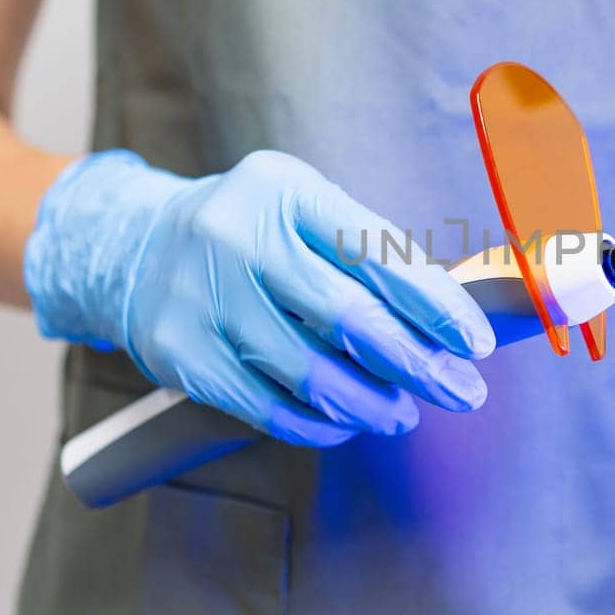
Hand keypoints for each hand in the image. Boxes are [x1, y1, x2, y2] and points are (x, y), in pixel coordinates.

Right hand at [24, 149, 495, 446]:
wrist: (138, 247)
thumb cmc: (253, 234)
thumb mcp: (305, 214)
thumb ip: (369, 257)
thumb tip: (449, 329)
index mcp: (283, 190)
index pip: (377, 252)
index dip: (435, 304)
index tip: (476, 344)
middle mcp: (236, 234)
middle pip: (348, 315)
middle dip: (417, 363)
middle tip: (461, 393)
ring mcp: (202, 295)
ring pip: (308, 371)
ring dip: (369, 403)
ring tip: (402, 415)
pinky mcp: (178, 351)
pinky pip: (264, 405)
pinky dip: (316, 424)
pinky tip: (345, 424)